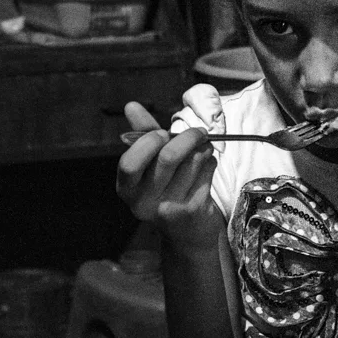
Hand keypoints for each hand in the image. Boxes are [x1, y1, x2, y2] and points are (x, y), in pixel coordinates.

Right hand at [117, 102, 220, 235]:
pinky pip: (206, 172)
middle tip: (198, 132)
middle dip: (188, 137)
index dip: (148, 143)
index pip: (130, 164)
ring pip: (192, 162)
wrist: (187, 232)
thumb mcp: (150, 164)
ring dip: (203, 149)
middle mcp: (143, 202)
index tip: (163, 134)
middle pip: (168, 158)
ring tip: (203, 150)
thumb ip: (142, 134)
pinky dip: (211, 162)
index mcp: (126, 188)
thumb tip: (131, 105)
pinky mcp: (193, 211)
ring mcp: (169, 209)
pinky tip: (206, 167)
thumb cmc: (167, 189)